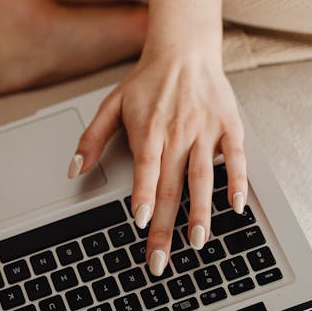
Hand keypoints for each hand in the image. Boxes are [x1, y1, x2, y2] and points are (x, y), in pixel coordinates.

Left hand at [68, 45, 246, 274]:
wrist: (185, 51)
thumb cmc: (147, 81)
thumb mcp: (111, 104)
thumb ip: (91, 138)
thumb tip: (74, 170)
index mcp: (149, 129)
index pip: (146, 168)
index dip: (145, 195)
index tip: (142, 221)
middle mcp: (178, 132)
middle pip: (172, 185)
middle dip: (166, 226)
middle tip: (161, 259)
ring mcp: (206, 130)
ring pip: (203, 177)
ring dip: (201, 211)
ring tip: (199, 242)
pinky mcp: (229, 126)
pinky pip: (236, 158)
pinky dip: (237, 182)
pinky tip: (236, 207)